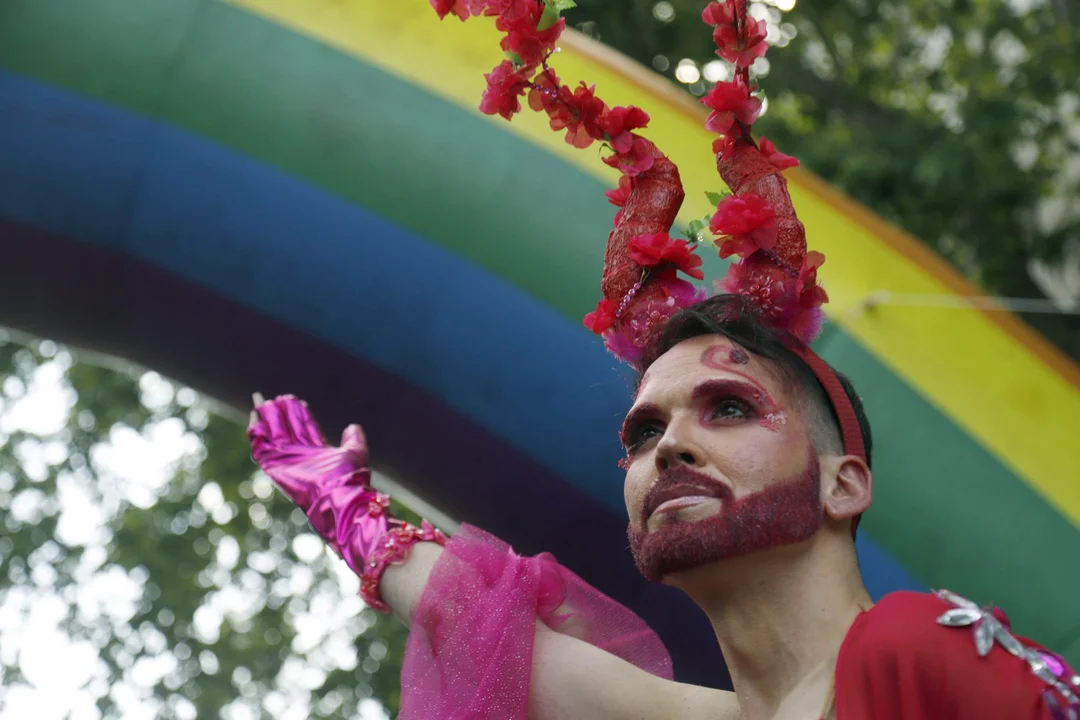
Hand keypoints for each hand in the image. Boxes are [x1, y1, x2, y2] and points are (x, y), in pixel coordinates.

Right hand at [248, 394, 385, 556]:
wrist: (338, 495)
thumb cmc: (348, 477)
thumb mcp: (354, 452)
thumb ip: (354, 439)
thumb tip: (353, 426)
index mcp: (317, 452)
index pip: (305, 428)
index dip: (300, 413)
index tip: (298, 400)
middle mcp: (299, 456)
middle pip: (287, 429)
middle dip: (283, 413)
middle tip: (280, 397)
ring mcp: (285, 461)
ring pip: (272, 435)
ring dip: (268, 419)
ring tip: (265, 402)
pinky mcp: (273, 466)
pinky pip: (259, 447)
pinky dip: (255, 433)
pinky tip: (255, 417)